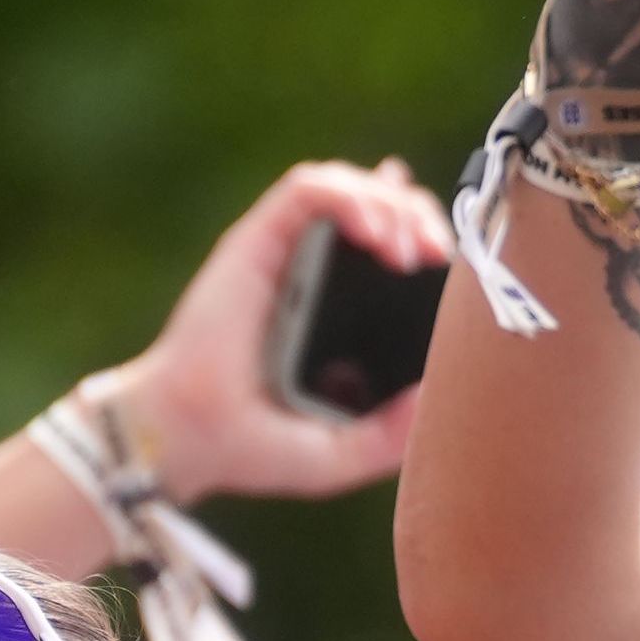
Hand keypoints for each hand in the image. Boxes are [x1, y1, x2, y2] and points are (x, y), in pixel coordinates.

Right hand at [107, 157, 453, 500]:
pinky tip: (373, 232)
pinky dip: (348, 196)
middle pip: (375, 206)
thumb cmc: (253, 448)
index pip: (384, 241)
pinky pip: (306, 191)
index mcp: (330, 311)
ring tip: (408, 249)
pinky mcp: (254, 241)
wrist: (190, 440)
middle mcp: (306, 273)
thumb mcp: (342, 454)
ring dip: (389, 203)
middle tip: (438, 255)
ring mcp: (280, 253)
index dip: (421, 230)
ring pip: (344, 186)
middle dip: (418, 217)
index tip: (449, 253)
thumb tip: (438, 394)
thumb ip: (392, 434)